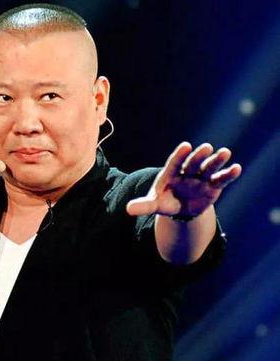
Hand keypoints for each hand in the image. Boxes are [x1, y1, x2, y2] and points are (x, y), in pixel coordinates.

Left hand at [126, 142, 241, 216]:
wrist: (181, 208)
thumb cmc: (165, 201)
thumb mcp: (154, 204)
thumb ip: (144, 205)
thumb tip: (128, 210)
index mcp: (171, 173)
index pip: (174, 163)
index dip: (179, 155)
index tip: (185, 146)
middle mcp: (187, 172)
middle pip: (193, 162)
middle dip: (199, 156)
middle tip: (206, 147)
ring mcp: (201, 177)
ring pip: (209, 167)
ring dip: (216, 160)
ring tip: (225, 152)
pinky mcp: (213, 185)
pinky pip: (221, 179)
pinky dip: (228, 174)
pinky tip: (236, 168)